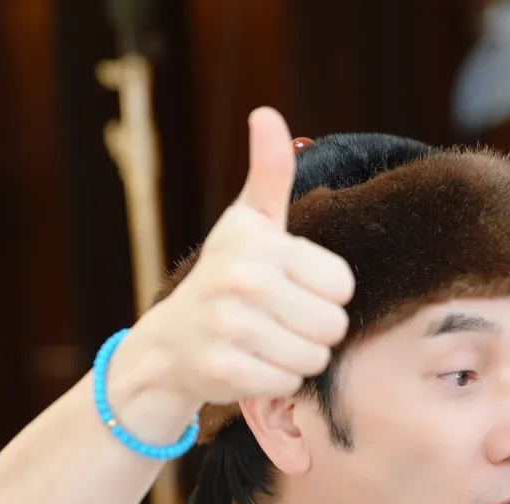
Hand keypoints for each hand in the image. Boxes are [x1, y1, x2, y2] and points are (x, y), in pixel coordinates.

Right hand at [125, 107, 354, 411]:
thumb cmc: (221, 279)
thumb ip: (269, 175)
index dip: (325, 292)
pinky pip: (288, 383)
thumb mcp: (246, 224)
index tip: (295, 289)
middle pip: (332, 324)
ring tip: (269, 343)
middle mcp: (244, 282)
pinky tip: (254, 364)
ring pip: (314, 357)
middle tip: (283, 323)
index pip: (342, 284)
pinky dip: (277, 381)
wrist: (167, 345)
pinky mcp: (227, 370)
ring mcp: (233, 328)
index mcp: (260, 244)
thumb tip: (267, 115)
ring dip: (298, 358)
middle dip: (315, 330)